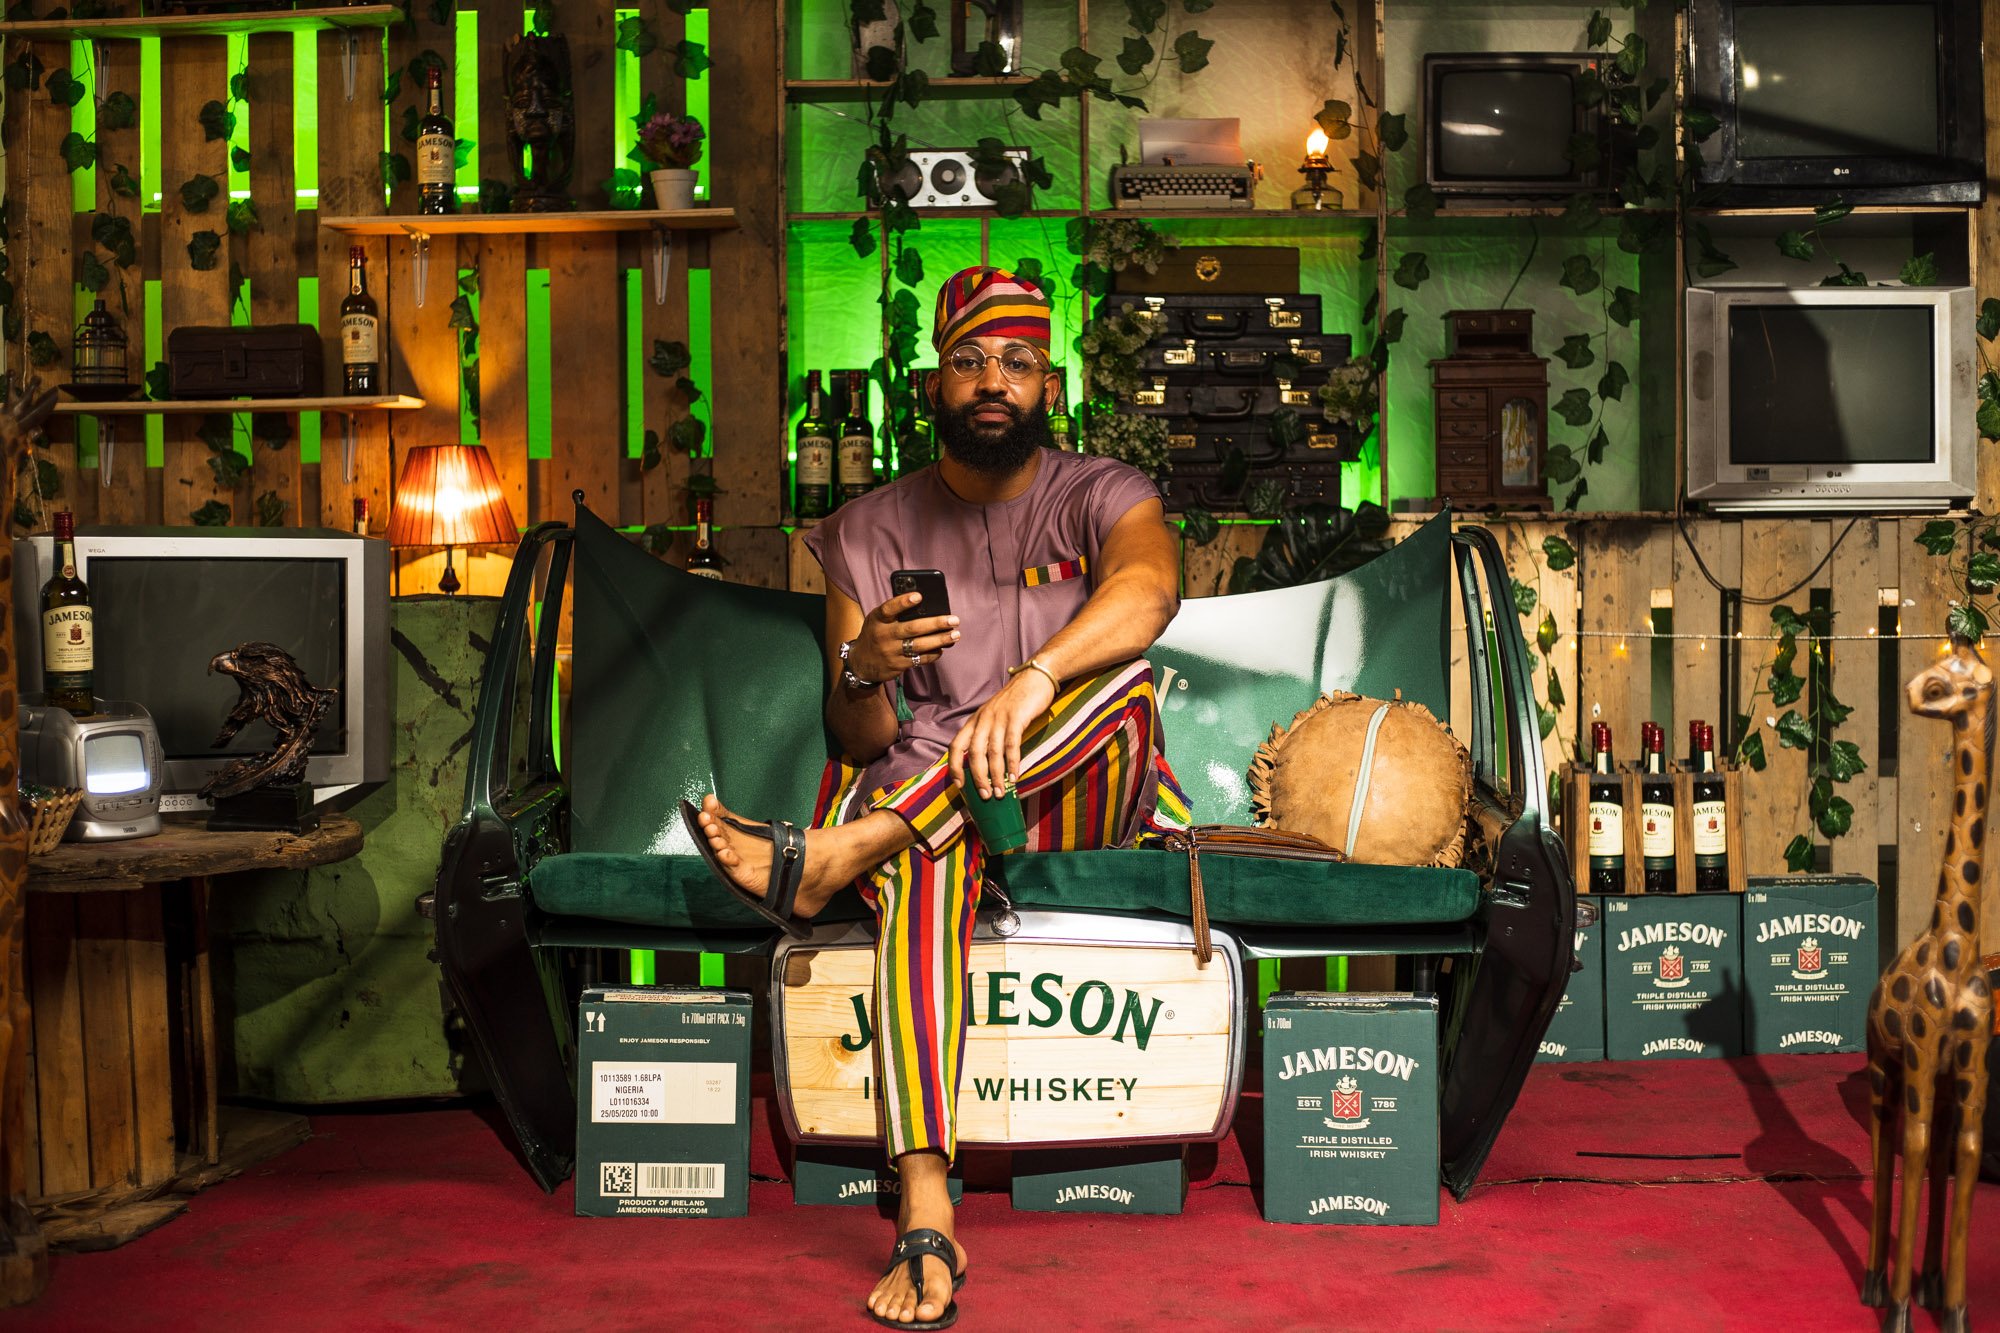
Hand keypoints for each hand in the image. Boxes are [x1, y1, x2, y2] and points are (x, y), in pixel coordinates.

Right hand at [849, 591, 958, 685]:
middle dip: (935, 623)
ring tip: (955, 635)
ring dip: (940, 640)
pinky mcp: (897, 665)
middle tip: (954, 620)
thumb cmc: (875, 634)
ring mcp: (891, 652)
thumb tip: (925, 606)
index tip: (919, 596)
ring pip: (919, 645)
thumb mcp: (877, 621)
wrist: (861, 663)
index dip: (903, 602)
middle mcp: (883, 635)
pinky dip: (933, 654)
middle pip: (912, 628)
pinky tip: (942, 648)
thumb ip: (895, 614)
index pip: (889, 609)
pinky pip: (919, 660)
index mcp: (877, 620)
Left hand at [949, 667, 1057, 797]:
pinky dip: (1012, 763)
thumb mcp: (994, 716)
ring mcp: (999, 718)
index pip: (956, 745)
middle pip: (974, 753)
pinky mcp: (1016, 718)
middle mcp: (983, 720)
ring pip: (993, 752)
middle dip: (978, 777)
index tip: (959, 785)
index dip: (954, 766)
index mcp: (975, 721)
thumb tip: (986, 765)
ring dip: (996, 775)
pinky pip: (1011, 745)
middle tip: (985, 796)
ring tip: (1000, 792)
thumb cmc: (1015, 702)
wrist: (1034, 678)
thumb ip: (988, 735)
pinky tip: (1014, 777)